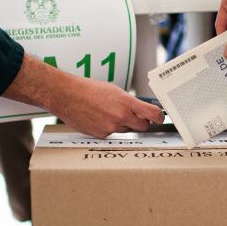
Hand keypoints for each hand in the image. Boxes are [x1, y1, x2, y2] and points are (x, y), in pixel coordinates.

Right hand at [3, 56, 163, 138]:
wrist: (66, 95)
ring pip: (126, 130)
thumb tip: (142, 110)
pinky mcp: (101, 135)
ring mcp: (111, 128)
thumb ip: (129, 102)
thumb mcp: (114, 90)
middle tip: (135, 116)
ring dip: (123, 124)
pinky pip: (112, 134)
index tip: (160, 117)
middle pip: (142, 127)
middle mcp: (121, 117)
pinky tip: (98, 118)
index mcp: (126, 102)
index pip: (153, 114)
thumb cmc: (88, 89)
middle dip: (141, 122)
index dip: (159, 117)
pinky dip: (109, 128)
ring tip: (108, 112)